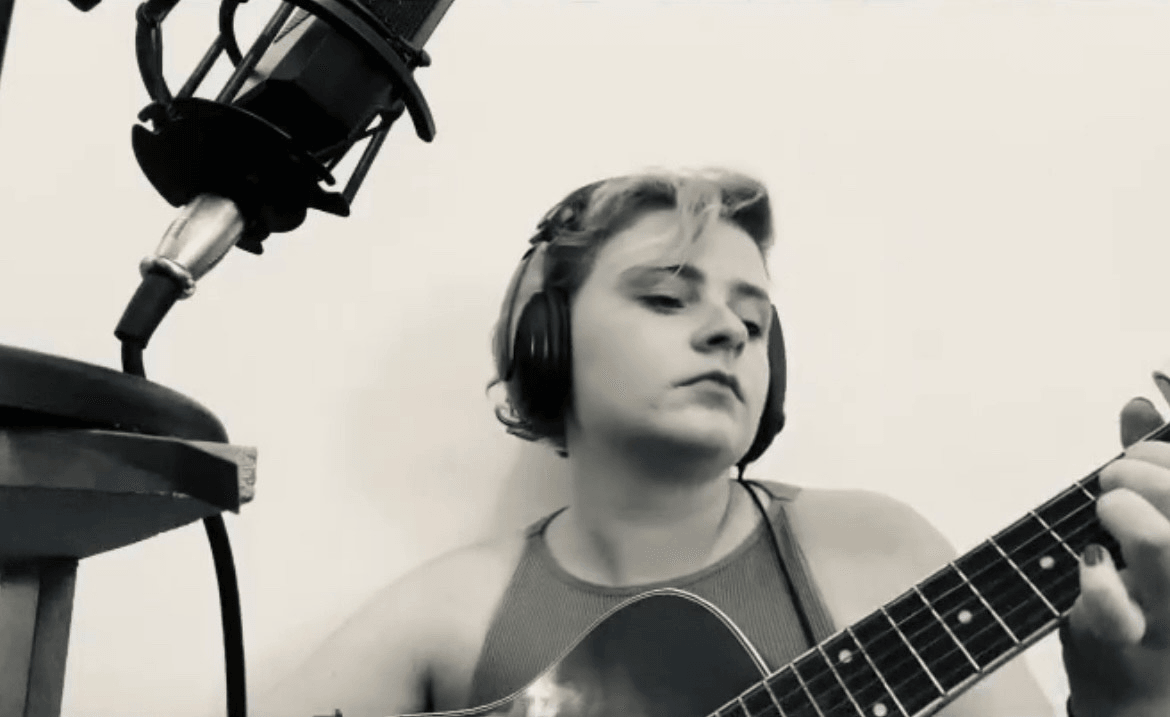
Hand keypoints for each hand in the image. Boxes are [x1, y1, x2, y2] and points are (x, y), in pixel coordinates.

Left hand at [1061, 372, 1169, 716]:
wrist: (1140, 701)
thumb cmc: (1151, 602)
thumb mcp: (1156, 527)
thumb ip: (1154, 464)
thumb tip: (1140, 396)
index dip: (1165, 438)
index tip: (1147, 415)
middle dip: (1146, 470)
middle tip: (1117, 480)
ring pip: (1164, 544)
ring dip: (1126, 511)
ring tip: (1108, 513)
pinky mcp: (1132, 650)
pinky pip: (1111, 610)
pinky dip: (1093, 582)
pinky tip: (1091, 565)